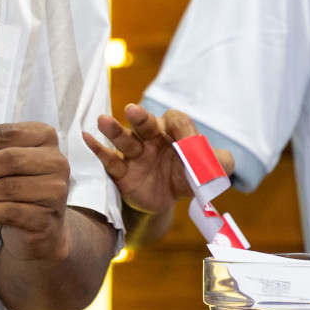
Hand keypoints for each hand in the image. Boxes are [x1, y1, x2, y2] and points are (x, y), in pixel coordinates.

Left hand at [0, 122, 72, 262]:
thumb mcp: (1, 165)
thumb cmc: (17, 186)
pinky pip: (9, 212)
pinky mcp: (47, 218)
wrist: (43, 229)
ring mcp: (55, 191)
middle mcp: (55, 161)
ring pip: (7, 188)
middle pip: (7, 160)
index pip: (4, 134)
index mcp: (43, 137)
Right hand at [81, 104, 234, 215]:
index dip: (183, 130)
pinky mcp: (122, 170)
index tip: (186, 142)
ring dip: (114, 130)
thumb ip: (220, 162)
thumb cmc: (185, 175)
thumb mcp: (209, 170)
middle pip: (146, 124)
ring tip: (103, 121)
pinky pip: (110, 159)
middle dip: (140, 117)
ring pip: (125, 139)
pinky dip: (98, 149)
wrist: (165, 199)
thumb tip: (222, 161)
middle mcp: (152, 137)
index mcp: (174, 132)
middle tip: (132, 111)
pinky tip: (87, 137)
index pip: (178, 122)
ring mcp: (136, 153)